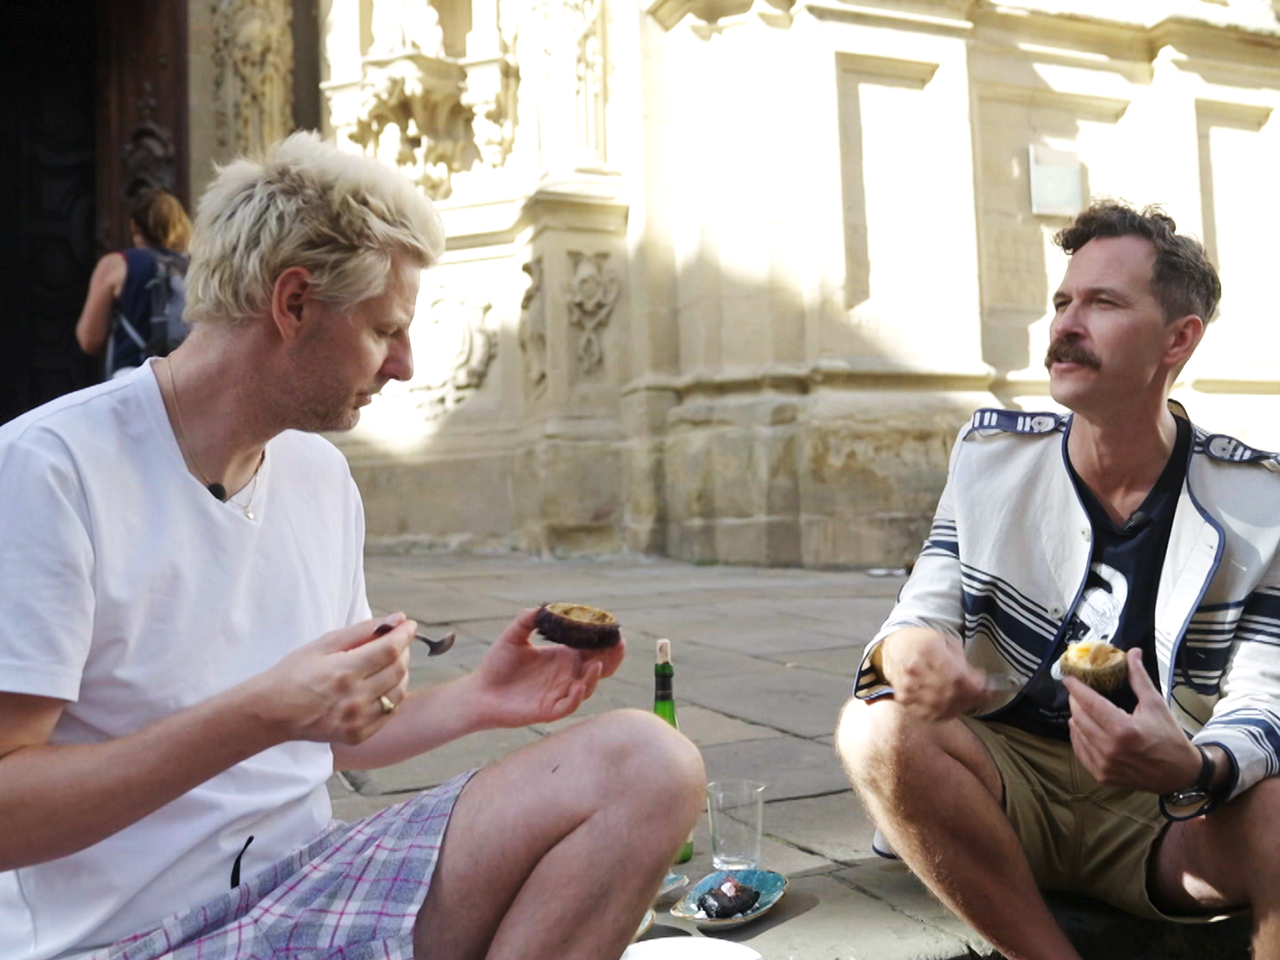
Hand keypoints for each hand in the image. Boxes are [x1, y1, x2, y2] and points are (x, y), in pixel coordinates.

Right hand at [249, 614, 413, 745]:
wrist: (272, 712)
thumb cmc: (295, 672)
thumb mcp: (324, 644)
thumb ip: (363, 630)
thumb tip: (398, 619)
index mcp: (344, 672)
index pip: (390, 650)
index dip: (404, 635)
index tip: (409, 625)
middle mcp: (354, 699)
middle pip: (398, 670)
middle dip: (403, 651)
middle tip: (396, 642)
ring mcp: (357, 721)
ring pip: (399, 693)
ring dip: (401, 674)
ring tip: (388, 663)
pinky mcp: (358, 735)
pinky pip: (389, 713)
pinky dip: (391, 696)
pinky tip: (380, 686)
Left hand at [464, 609, 625, 728]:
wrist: (479, 692)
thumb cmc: (496, 665)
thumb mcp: (512, 637)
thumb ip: (526, 620)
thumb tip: (543, 607)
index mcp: (562, 657)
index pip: (592, 649)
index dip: (605, 641)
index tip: (614, 629)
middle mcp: (566, 675)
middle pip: (599, 668)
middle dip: (612, 657)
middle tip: (618, 644)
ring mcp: (560, 693)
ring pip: (588, 686)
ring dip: (595, 676)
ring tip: (597, 663)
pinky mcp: (550, 710)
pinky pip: (569, 704)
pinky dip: (577, 696)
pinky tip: (578, 684)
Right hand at [879, 628, 989, 721]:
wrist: (898, 649)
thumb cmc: (927, 645)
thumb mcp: (947, 643)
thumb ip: (964, 663)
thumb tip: (982, 684)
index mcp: (927, 649)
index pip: (955, 676)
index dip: (974, 687)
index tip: (986, 689)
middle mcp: (913, 668)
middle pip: (948, 693)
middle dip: (969, 698)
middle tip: (980, 696)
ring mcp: (906, 685)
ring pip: (940, 706)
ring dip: (959, 707)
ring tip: (966, 700)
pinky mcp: (903, 698)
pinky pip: (928, 714)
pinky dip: (943, 714)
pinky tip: (950, 706)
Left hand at [1066, 647, 1200, 792]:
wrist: (1180, 773)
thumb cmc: (1169, 737)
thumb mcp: (1156, 704)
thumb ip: (1139, 678)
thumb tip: (1133, 652)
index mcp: (1124, 730)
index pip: (1090, 703)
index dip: (1076, 688)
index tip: (1068, 677)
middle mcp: (1110, 749)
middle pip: (1079, 717)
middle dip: (1076, 701)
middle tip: (1079, 691)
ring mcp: (1104, 765)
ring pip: (1077, 733)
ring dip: (1077, 718)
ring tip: (1084, 708)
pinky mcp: (1102, 776)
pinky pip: (1080, 751)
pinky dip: (1079, 736)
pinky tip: (1084, 728)